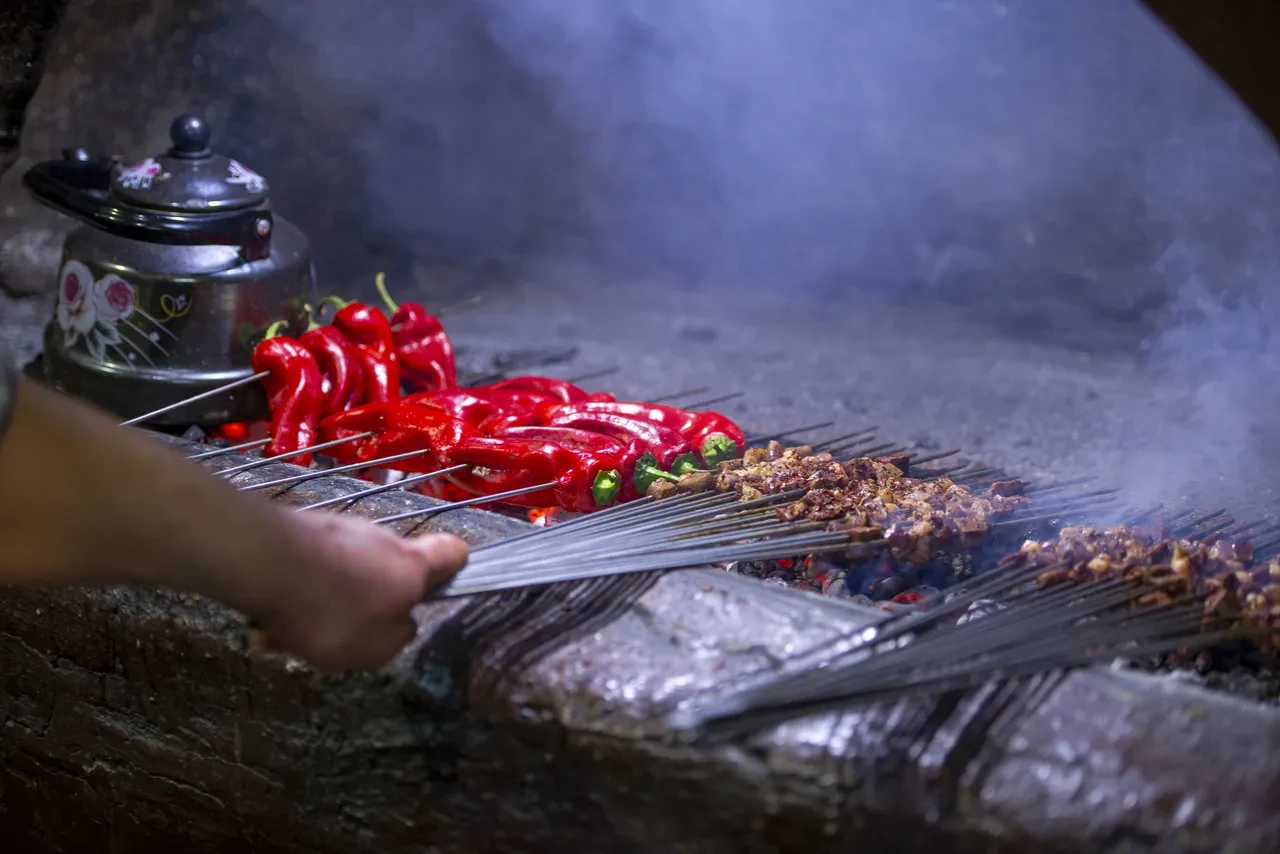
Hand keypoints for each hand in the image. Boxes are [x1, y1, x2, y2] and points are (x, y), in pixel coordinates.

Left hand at [249, 511, 468, 671]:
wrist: (266, 564)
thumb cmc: (333, 611)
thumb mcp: (376, 648)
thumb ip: (398, 637)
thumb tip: (402, 624)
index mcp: (412, 567)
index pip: (453, 552)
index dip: (454, 567)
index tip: (438, 587)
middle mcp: (382, 540)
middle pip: (389, 567)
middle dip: (367, 600)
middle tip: (343, 632)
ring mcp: (341, 530)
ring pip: (343, 571)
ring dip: (325, 601)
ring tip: (290, 632)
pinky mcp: (304, 529)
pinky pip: (308, 568)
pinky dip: (295, 593)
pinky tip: (268, 621)